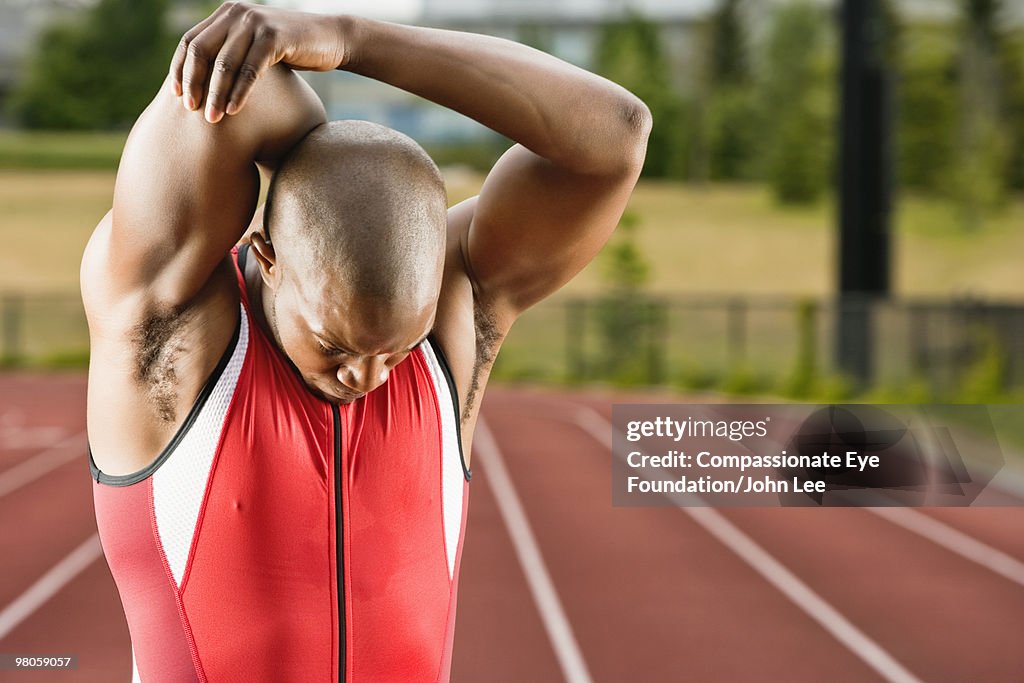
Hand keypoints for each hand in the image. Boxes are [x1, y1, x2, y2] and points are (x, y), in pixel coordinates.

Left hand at [170, 1, 346, 122]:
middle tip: (191, 111)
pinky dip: (240, 92)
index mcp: (225, 14)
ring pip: (225, 62)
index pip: (190, 41)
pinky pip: (250, 69)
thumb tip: (203, 83)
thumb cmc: (291, 50)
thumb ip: (231, 54)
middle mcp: (236, 13)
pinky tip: (234, 111)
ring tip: (212, 119)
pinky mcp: (274, 36)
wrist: (331, 39)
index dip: (180, 69)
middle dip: (194, 83)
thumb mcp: (254, 48)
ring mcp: (255, 22)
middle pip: (201, 50)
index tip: (176, 96)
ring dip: (216, 93)